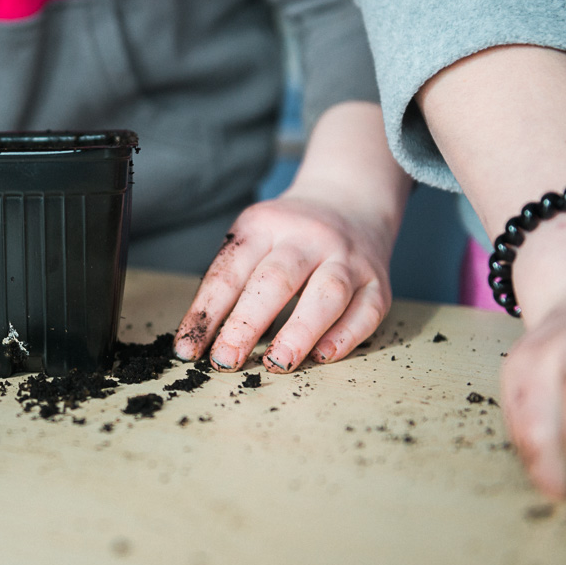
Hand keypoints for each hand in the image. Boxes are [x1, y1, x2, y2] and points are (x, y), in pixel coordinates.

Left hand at [173, 101, 409, 372]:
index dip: (206, 312)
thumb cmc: (287, 235)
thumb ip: (231, 283)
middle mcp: (308, 237)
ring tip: (276, 364)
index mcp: (264, 225)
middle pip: (276, 279)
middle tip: (225, 360)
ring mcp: (348, 257)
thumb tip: (201, 340)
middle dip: (246, 324)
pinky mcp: (378, 281)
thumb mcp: (253, 238)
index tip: (188, 349)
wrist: (349, 200)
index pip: (230, 270)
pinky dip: (345, 337)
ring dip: (300, 333)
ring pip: (327, 294)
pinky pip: (366, 311)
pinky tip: (322, 357)